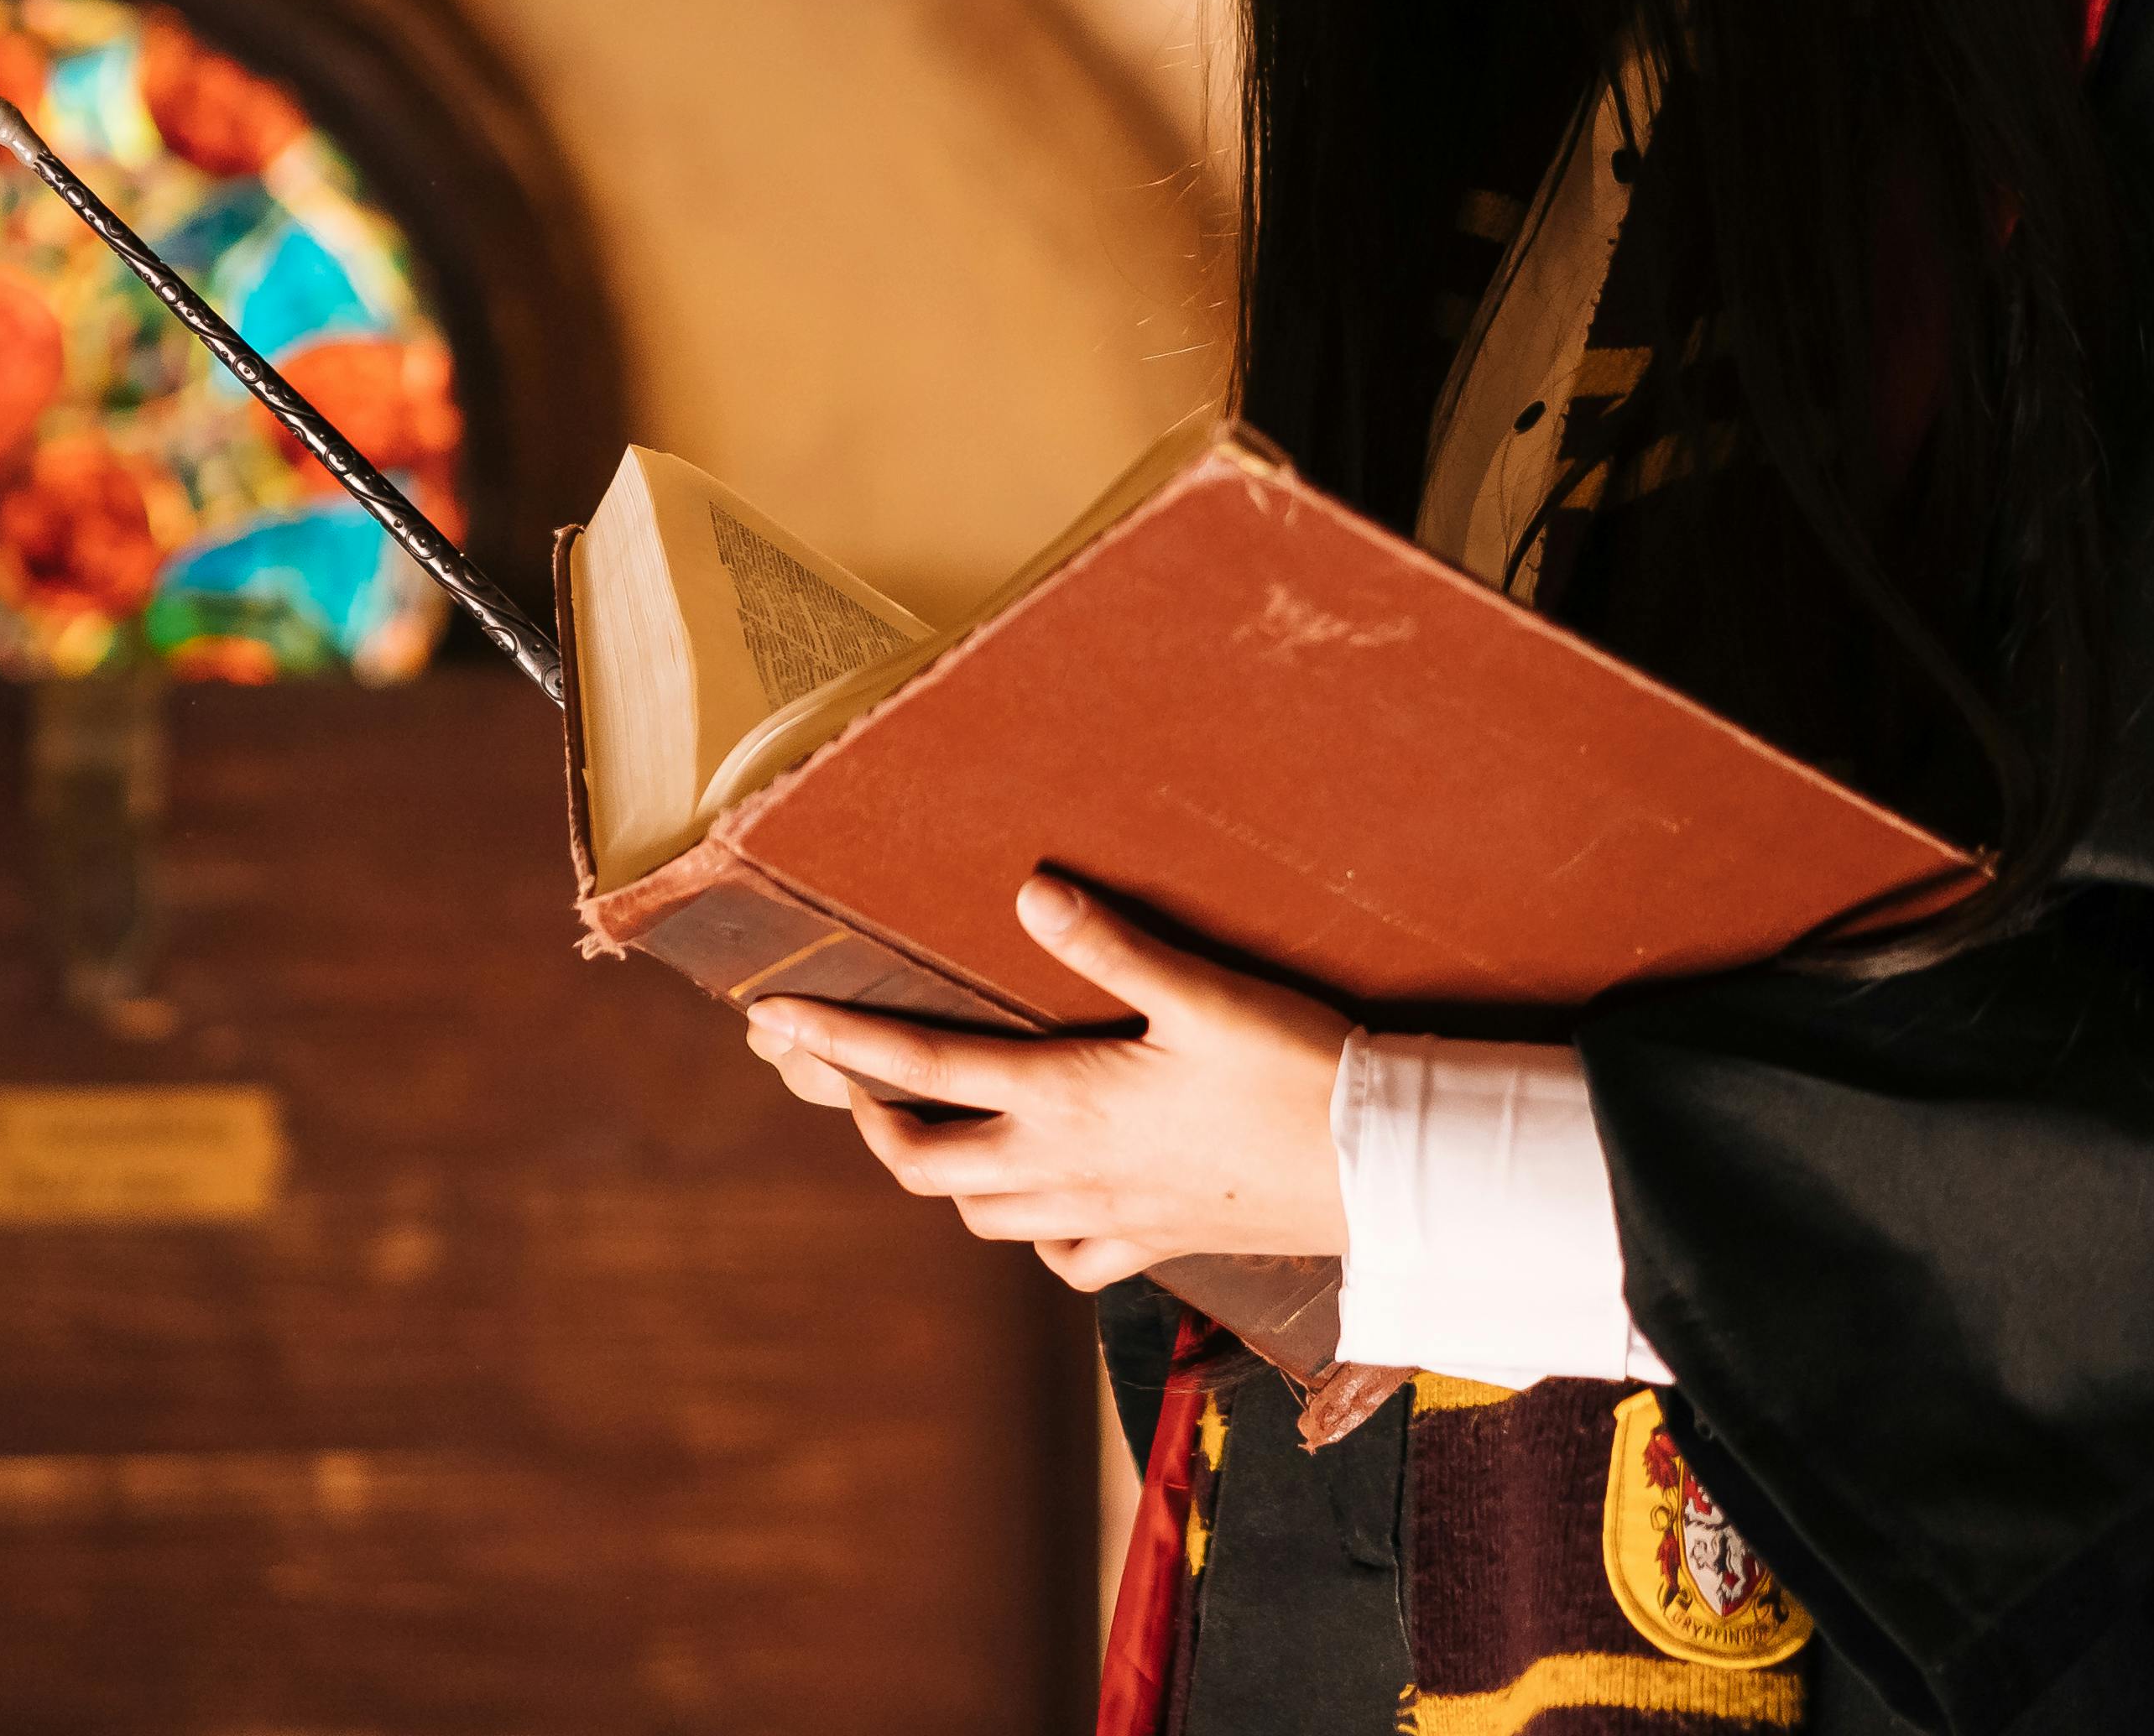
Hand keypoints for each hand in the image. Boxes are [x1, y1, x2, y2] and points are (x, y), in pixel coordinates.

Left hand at [742, 871, 1350, 1291]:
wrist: (1379, 1174)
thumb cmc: (1295, 1071)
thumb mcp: (1203, 993)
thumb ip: (1111, 945)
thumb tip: (1028, 892)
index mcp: (1063, 1098)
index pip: (919, 1066)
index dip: (838, 1041)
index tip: (774, 1019)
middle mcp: (1064, 1169)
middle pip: (924, 1164)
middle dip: (873, 1118)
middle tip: (851, 1077)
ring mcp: (1104, 1217)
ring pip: (982, 1215)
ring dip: (941, 1172)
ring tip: (930, 1126)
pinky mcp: (1150, 1245)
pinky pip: (1064, 1260)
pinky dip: (1033, 1236)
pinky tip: (1042, 1206)